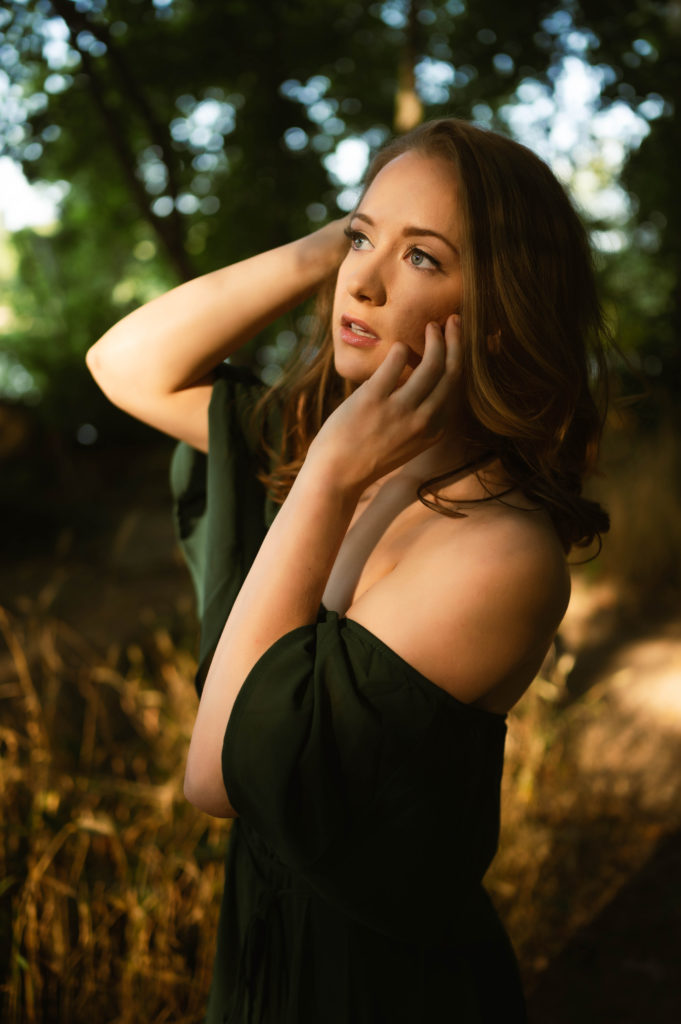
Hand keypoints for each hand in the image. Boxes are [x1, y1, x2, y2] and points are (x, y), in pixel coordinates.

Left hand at [306, 314, 461, 492]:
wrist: (336, 475)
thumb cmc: (366, 456)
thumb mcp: (404, 442)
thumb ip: (418, 416)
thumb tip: (419, 378)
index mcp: (434, 431)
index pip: (456, 389)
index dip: (460, 361)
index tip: (458, 342)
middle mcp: (424, 421)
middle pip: (452, 372)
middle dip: (457, 341)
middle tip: (453, 321)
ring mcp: (400, 410)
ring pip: (432, 364)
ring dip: (435, 339)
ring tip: (432, 326)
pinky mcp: (374, 399)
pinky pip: (397, 360)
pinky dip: (400, 349)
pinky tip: (398, 348)